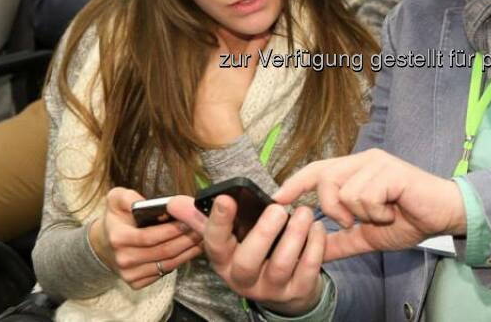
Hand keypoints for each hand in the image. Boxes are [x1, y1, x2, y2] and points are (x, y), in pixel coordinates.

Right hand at [88, 187, 202, 289]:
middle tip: (203, 227)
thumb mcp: (116, 199)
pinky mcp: (137, 282)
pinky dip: (181, 261)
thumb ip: (128, 197)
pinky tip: (192, 249)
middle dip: (186, 239)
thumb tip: (144, 202)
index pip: (150, 236)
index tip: (189, 220)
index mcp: (118, 238)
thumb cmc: (116, 218)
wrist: (105, 243)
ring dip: (188, 251)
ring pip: (167, 263)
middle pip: (163, 251)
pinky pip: (165, 272)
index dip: (172, 229)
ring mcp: (130, 274)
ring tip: (202, 237)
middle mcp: (123, 259)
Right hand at [167, 195, 325, 316]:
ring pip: (280, 265)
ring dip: (294, 236)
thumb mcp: (229, 239)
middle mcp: (242, 279)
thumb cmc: (252, 253)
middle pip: (247, 261)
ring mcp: (270, 288)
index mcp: (223, 261)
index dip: (219, 222)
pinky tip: (316, 228)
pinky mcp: (296, 292)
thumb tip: (174, 202)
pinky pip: (306, 271)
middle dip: (262, 234)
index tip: (227, 199)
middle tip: (278, 209)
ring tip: (304, 212)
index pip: (215, 244)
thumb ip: (204, 219)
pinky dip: (314, 247)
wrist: (284, 288)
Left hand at [273, 149, 465, 260]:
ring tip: (381, 215)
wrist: (442, 215)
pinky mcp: (390, 170)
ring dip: (361, 214)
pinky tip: (392, 211)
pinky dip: (376, 212)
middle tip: (353, 221)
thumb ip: (342, 241)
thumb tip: (317, 251)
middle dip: (332, 208)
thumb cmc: (408, 219)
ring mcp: (377, 163)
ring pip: (344, 191)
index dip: (296, 182)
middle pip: (325, 178)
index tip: (277, 198)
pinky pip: (364, 195)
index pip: (317, 169)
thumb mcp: (368, 235)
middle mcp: (363, 160)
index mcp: (356, 170)